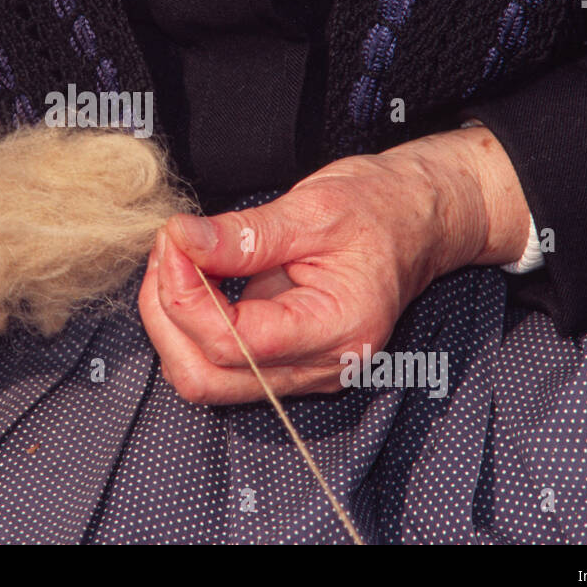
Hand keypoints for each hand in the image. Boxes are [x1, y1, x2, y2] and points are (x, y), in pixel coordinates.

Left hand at [139, 127, 530, 403]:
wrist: (419, 218)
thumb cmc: (380, 208)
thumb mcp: (312, 208)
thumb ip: (242, 235)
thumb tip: (180, 241)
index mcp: (337, 329)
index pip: (235, 342)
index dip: (186, 295)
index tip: (174, 241)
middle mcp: (322, 366)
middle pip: (208, 377)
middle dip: (168, 315)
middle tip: (168, 251)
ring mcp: (304, 371)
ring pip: (206, 378)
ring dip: (173, 322)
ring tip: (177, 260)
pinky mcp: (287, 361)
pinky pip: (221, 363)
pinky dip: (192, 324)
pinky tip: (193, 278)